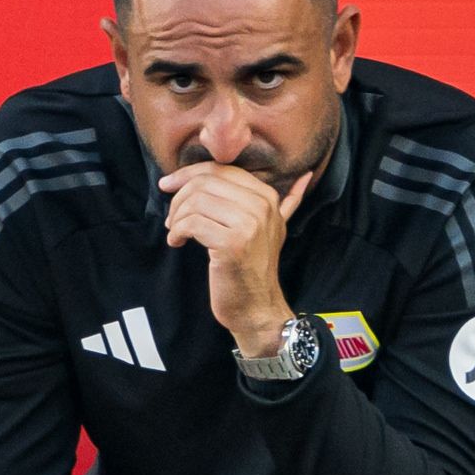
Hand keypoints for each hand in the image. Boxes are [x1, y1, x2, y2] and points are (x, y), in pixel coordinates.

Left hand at [159, 160, 312, 351]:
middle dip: (178, 197)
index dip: (188, 173)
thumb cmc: (254, 266)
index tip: (167, 185)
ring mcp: (249, 224)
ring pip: (196, 201)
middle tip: (171, 218)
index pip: (220, 169)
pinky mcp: (232, 244)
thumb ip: (287, 202)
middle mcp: (262, 206)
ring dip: (176, 217)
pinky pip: (192, 223)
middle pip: (205, 182)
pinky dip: (176, 232)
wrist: (257, 306)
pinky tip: (177, 242)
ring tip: (175, 232)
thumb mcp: (274, 228)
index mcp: (267, 197)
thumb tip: (306, 176)